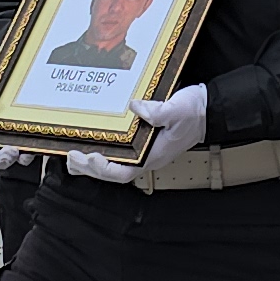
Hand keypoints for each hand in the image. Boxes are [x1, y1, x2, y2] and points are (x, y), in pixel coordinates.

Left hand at [69, 84, 209, 183]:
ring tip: (73, 158)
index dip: (104, 168)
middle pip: (112, 173)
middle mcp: (146, 158)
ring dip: (92, 165)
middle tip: (71, 156)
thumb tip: (134, 107)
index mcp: (153, 156)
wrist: (208, 111)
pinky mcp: (142, 144)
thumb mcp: (180, 108)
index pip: (123, 172)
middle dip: (90, 168)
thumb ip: (159, 111)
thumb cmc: (195, 112)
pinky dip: (103, 153)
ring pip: (113, 167)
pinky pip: (118, 155)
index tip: (89, 156)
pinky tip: (92, 146)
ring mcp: (144, 153)